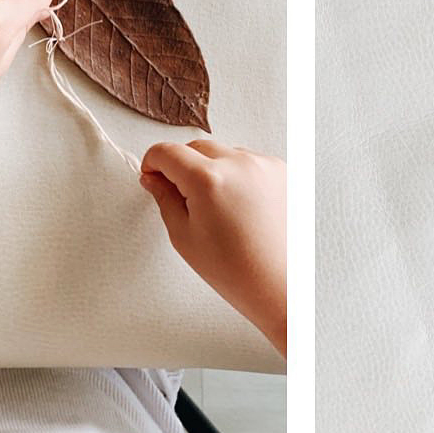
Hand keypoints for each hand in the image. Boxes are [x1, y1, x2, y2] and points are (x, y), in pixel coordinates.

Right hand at [140, 142, 285, 355]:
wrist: (282, 285)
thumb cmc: (236, 270)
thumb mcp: (184, 237)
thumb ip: (165, 199)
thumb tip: (154, 179)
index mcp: (208, 180)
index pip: (168, 152)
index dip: (153, 162)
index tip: (152, 173)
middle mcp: (238, 163)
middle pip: (196, 147)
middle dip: (182, 165)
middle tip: (181, 195)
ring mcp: (263, 164)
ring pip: (224, 153)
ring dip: (212, 169)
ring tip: (219, 210)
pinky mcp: (281, 170)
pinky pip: (249, 162)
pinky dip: (239, 176)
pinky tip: (241, 208)